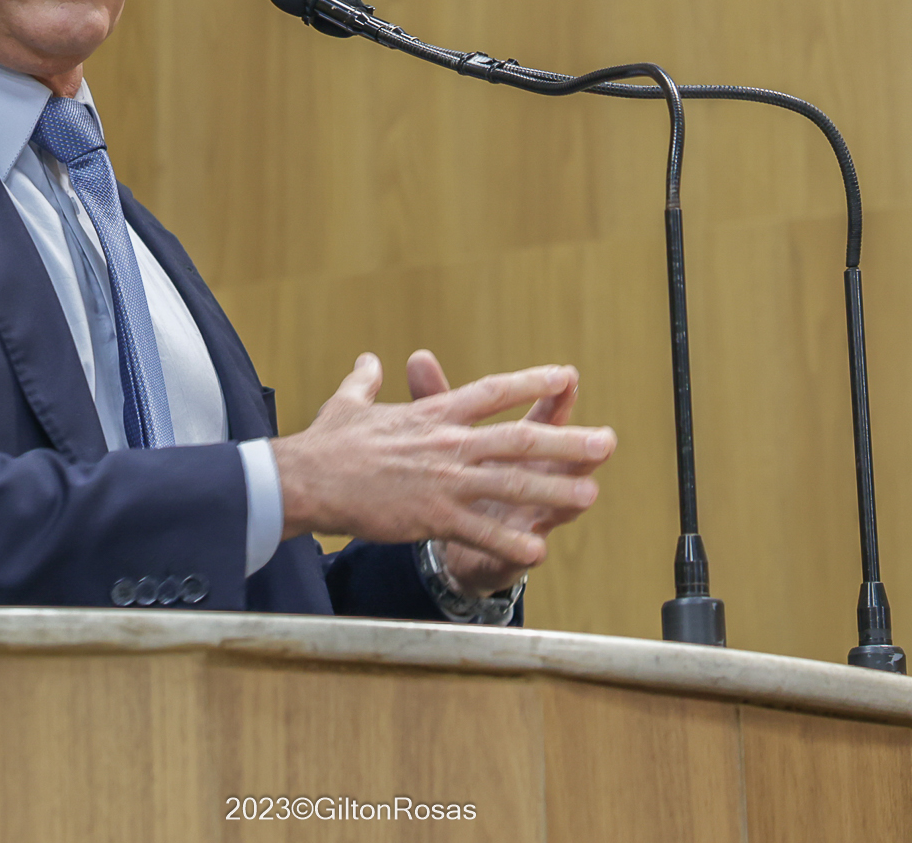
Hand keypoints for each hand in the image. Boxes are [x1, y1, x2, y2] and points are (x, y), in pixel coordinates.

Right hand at [272, 354, 615, 570]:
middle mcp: (448, 443)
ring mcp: (444, 480)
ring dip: (554, 489)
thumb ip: (366, 381)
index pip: (493, 392)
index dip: (531, 383)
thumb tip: (368, 361)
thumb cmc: (326, 444)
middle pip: (519, 439)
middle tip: (605, 442)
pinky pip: (481, 529)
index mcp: (434, 416)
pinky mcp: (432, 515)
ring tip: (591, 493)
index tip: (565, 376)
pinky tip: (539, 551)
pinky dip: (511, 539)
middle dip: (567, 441)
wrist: (307, 478)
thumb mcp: (349, 403)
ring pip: (511, 482)